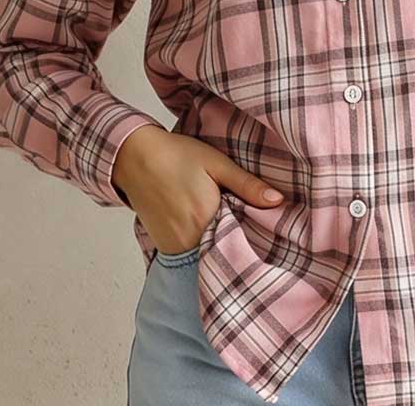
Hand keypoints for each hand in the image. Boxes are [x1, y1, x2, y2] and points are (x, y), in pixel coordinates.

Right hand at [111, 126, 285, 255]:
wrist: (135, 158)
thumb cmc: (177, 156)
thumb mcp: (217, 163)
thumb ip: (247, 185)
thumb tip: (278, 201)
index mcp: (208, 217)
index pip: (242, 241)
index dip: (257, 239)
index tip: (271, 237)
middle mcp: (190, 240)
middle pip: (224, 253)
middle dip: (240, 248)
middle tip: (256, 238)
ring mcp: (175, 249)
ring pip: (207, 258)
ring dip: (220, 251)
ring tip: (235, 236)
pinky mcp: (165, 249)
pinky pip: (191, 258)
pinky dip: (203, 251)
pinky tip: (211, 236)